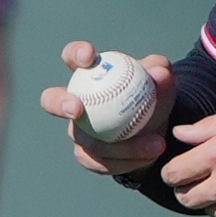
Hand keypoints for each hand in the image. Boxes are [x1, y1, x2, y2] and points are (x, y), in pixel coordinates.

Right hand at [42, 39, 177, 175]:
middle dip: (59, 103)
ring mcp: (77, 131)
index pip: (72, 57)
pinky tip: (149, 157)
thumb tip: (157, 73)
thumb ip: (161, 73)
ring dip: (121, 145)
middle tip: (77, 110)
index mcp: (89, 75)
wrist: (157, 130)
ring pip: (87, 140)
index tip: (88, 57)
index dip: (74, 54)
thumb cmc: (154, 96)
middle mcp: (75, 102)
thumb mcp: (164, 81)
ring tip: (156, 144)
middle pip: (51, 100)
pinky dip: (127, 161)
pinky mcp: (85, 155)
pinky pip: (100, 162)